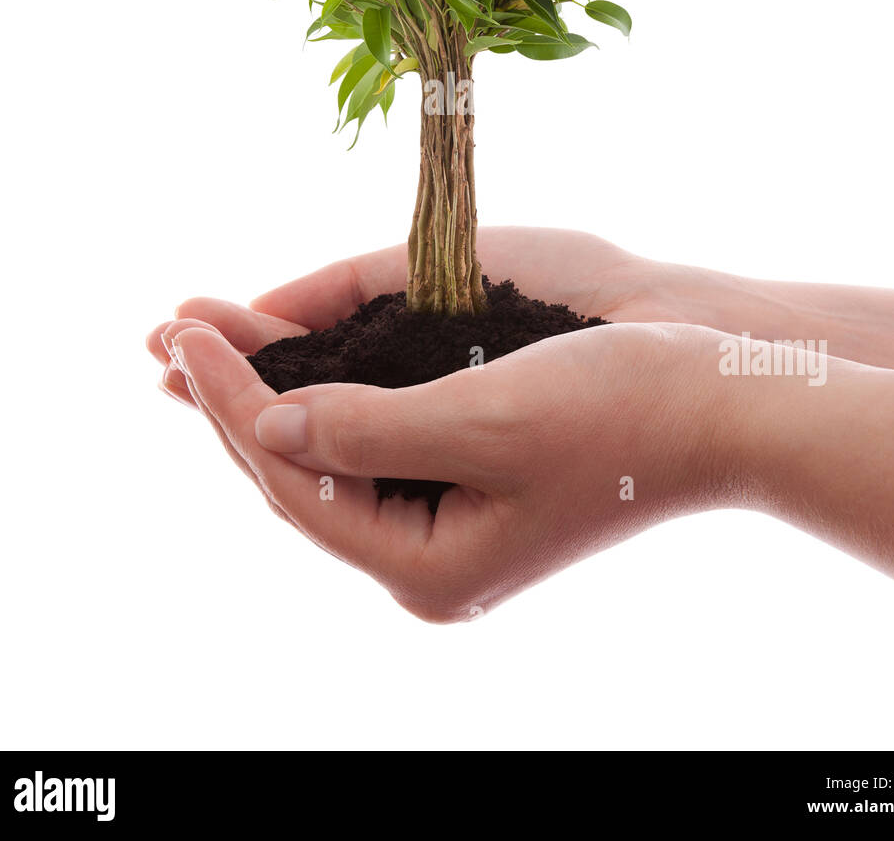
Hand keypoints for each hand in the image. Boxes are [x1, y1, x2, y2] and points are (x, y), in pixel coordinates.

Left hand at [154, 312, 730, 620]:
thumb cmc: (622, 407)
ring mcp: (449, 530)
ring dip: (267, 395)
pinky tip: (286, 366)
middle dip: (232, 400)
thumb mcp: (486, 416)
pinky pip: (368, 445)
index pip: (291, 475)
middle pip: (297, 476)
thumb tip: (263, 423)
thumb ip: (365, 426)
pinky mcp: (471, 488)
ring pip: (327, 459)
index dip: (229, 398)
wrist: (724, 407)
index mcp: (426, 565)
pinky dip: (322, 398)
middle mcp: (428, 561)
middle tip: (169, 329)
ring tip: (201, 344)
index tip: (183, 329)